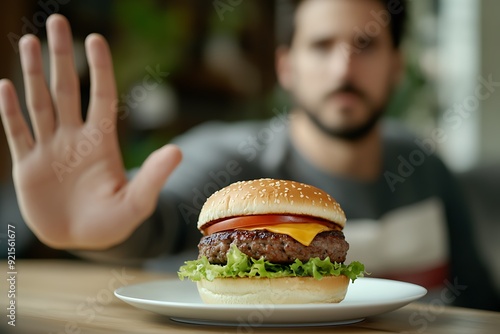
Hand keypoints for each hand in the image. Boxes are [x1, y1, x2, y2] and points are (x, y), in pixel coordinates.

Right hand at [0, 15, 181, 249]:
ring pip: (39, 103)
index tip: (96, 39)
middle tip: (58, 23)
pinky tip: (4, 85)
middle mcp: (74, 138)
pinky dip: (10, 110)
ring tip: (29, 41)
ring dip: (32, 73)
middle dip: (61, 57)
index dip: (99, 69)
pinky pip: (17, 132)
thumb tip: (177, 150)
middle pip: (66, 89)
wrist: (82, 240)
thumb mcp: (137, 202)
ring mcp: (49, 149)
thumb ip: (154, 177)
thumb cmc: (114, 222)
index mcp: (101, 142)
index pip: (101, 97)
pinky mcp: (28, 166)